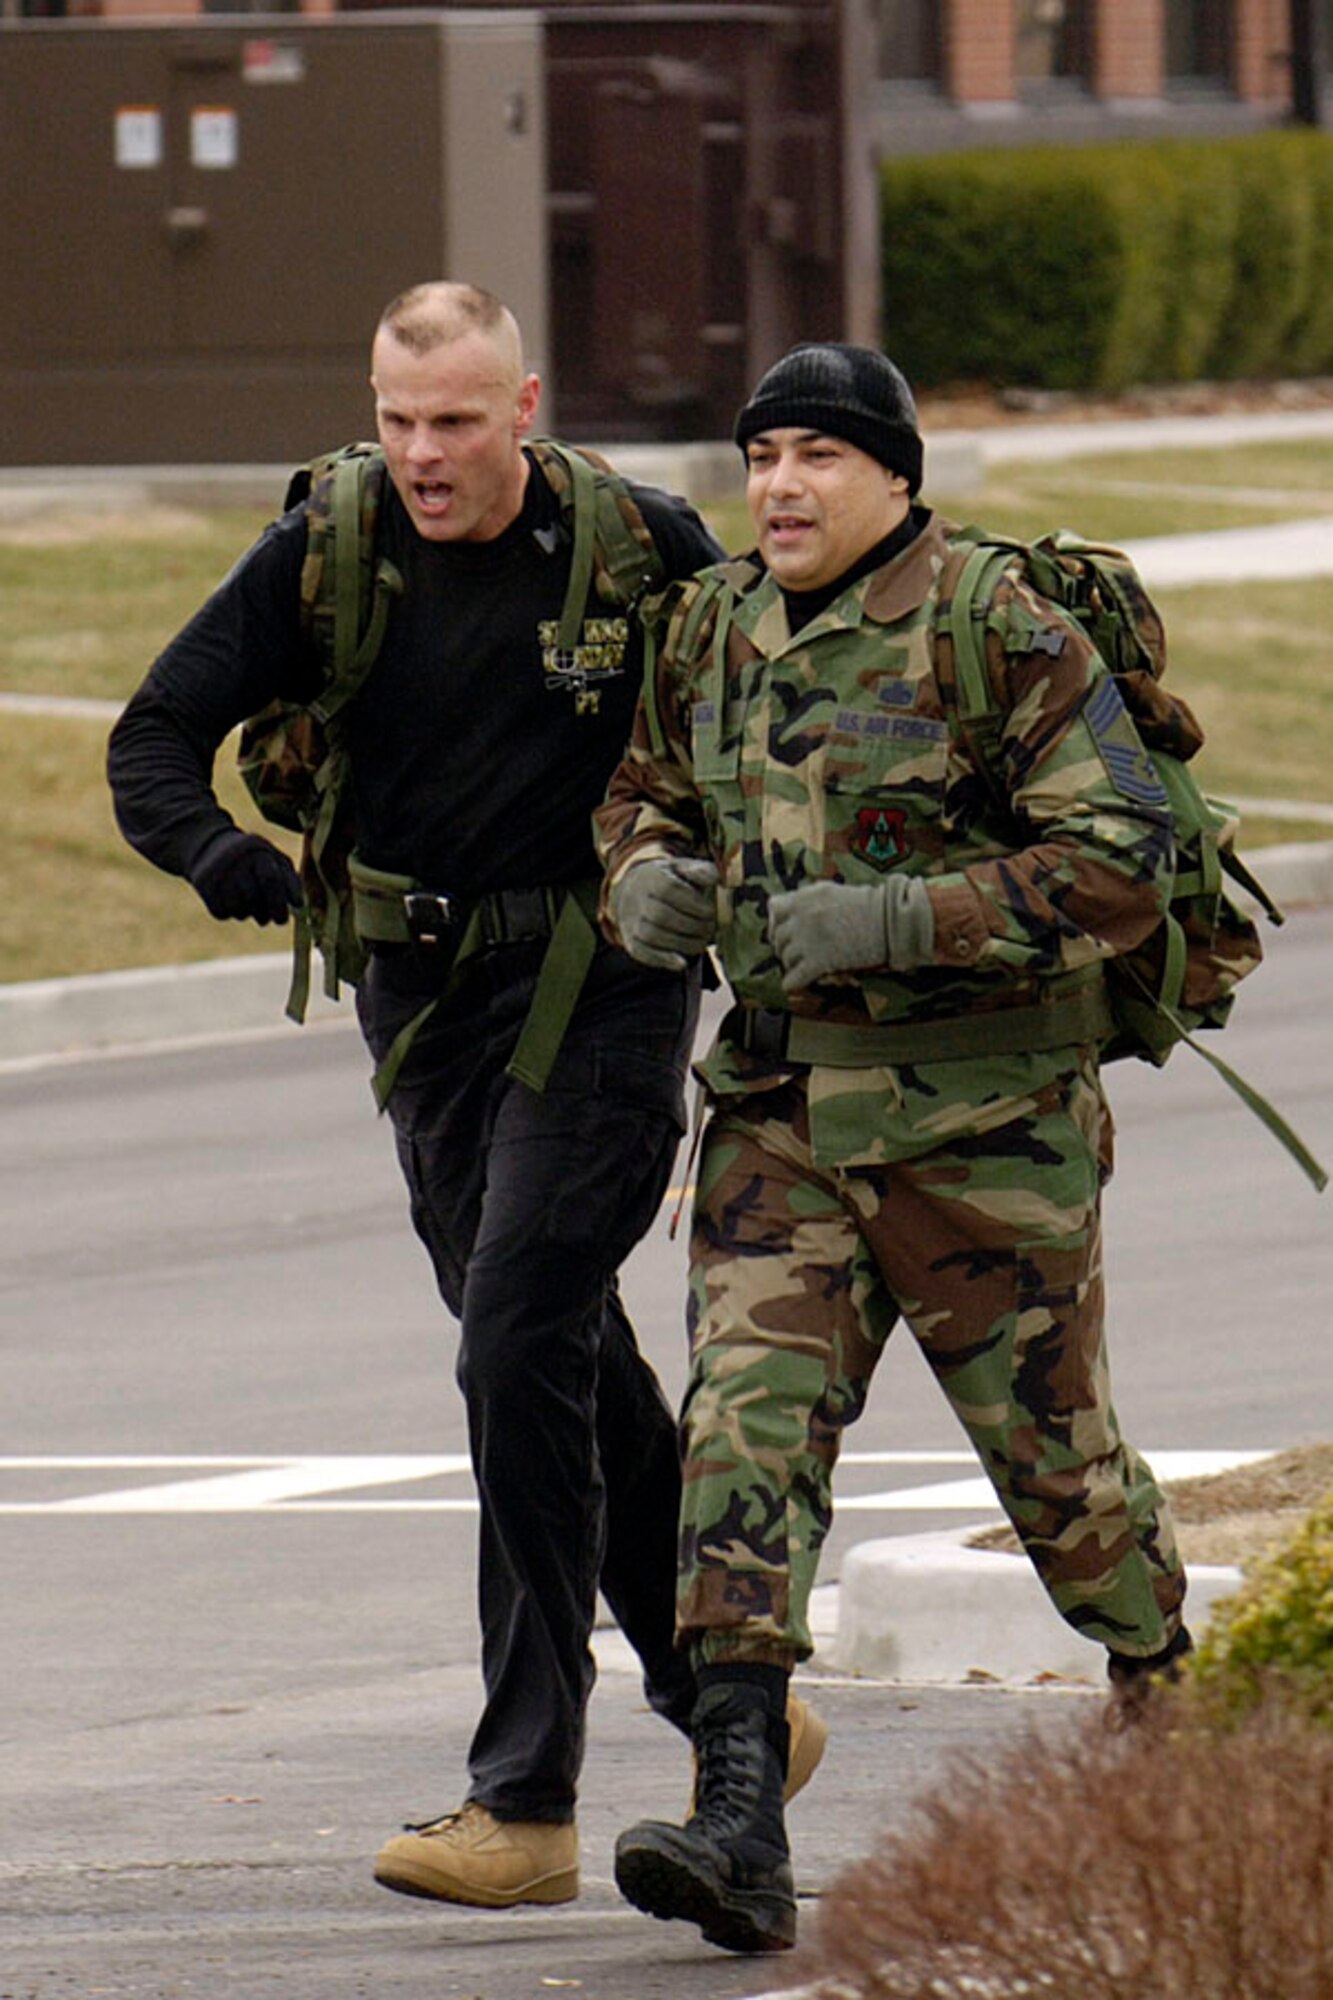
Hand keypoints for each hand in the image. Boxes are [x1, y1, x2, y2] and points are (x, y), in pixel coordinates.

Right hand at [190, 829, 302, 923]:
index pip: (270, 879)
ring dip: (249, 914)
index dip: (279, 902)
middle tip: (275, 919)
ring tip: (252, 905)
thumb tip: (300, 905)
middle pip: (253, 898)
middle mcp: (235, 858)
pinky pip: (221, 912)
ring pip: (238, 908)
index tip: (284, 918)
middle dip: (267, 914)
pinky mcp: (202, 884)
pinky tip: (233, 902)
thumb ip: (291, 879)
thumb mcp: (274, 858)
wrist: (210, 845)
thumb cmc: (254, 858)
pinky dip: (230, 913)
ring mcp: (217, 871)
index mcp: (257, 850)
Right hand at [611, 857, 718, 970]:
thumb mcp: (681, 869)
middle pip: (662, 915)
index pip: (670, 889)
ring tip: (702, 942)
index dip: (694, 904)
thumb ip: (699, 870)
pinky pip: (643, 953)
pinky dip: (663, 960)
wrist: (632, 892)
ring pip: (653, 936)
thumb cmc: (666, 881)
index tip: (710, 912)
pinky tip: (682, 963)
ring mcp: (631, 922)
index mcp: (651, 878)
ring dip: (683, 943)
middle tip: (710, 929)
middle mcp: (636, 900)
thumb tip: (715, 878)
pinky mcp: (631, 942)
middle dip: (692, 925)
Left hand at [768, 876, 933, 992]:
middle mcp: (802, 916)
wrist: (890, 921)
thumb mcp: (834, 891)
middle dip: (785, 947)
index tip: (783, 931)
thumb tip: (793, 908)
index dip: (778, 922)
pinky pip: (794, 978)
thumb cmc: (869, 905)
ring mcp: (809, 939)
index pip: (774, 909)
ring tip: (804, 967)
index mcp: (806, 896)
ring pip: (785, 958)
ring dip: (793, 964)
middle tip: (796, 954)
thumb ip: (810, 899)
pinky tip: (797, 983)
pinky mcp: (820, 960)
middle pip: (779, 937)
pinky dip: (794, 983)